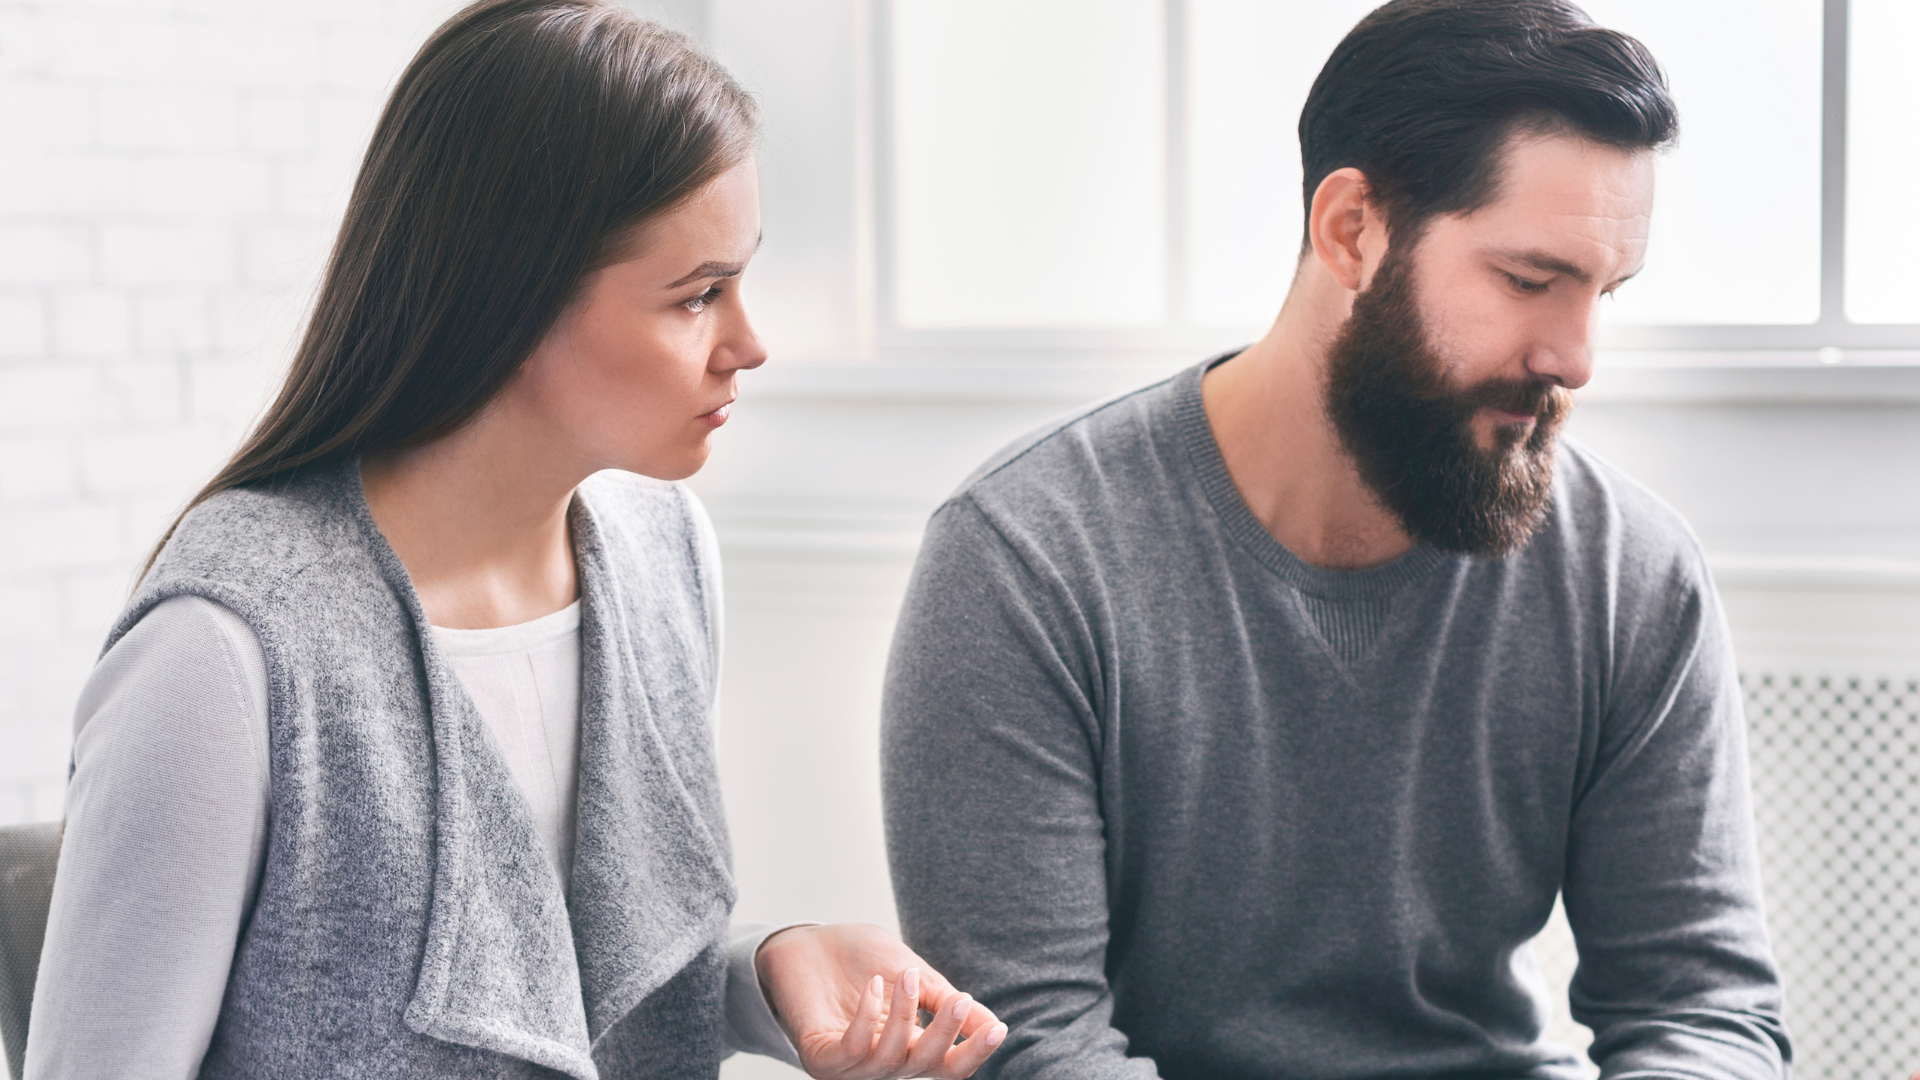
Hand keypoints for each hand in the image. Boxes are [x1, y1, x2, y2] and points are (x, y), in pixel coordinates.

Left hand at [754, 923, 1006, 1078]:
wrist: (807, 941)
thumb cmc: (859, 958)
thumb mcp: (914, 976)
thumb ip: (945, 1003)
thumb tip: (993, 1026)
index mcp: (906, 1047)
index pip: (945, 1066)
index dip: (973, 1053)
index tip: (999, 1030)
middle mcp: (880, 1063)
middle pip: (924, 1067)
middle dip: (945, 1034)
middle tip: (959, 1000)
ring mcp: (848, 1064)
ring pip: (890, 1059)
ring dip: (904, 1015)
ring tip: (905, 976)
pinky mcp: (819, 1056)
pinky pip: (851, 1049)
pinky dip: (867, 1018)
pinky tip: (874, 987)